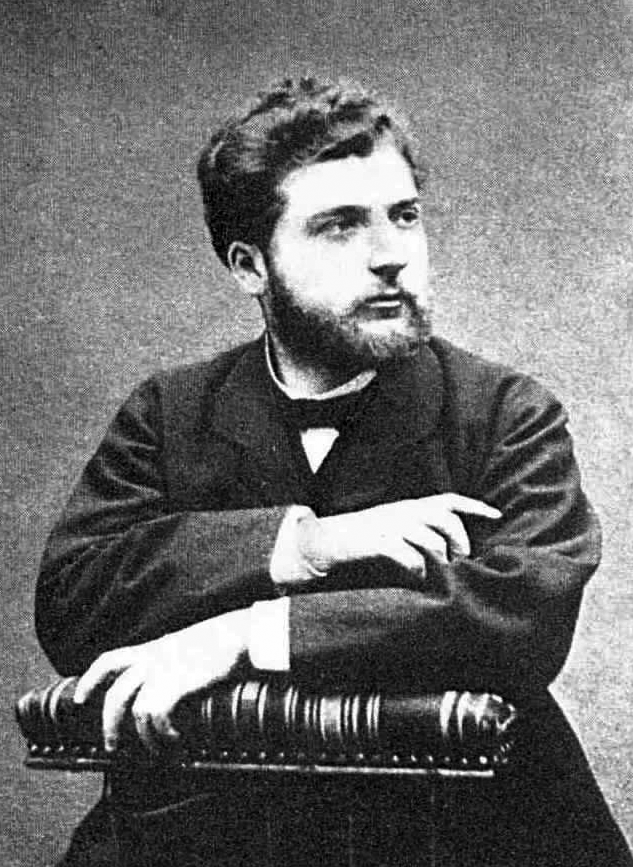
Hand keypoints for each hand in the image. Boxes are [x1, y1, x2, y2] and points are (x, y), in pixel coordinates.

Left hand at [73, 609, 248, 754]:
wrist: (240, 634)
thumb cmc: (221, 642)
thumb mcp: (187, 645)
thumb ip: (173, 659)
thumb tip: (173, 680)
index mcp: (152, 650)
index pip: (109, 660)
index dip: (91, 680)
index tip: (79, 698)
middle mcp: (152, 660)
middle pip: (115, 695)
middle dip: (110, 725)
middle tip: (112, 745)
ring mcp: (164, 672)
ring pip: (136, 710)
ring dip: (143, 737)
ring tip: (155, 749)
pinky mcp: (178, 683)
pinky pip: (157, 715)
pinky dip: (163, 732)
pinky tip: (175, 737)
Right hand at [308, 494, 500, 574]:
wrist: (326, 540)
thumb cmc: (364, 539)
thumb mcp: (394, 527)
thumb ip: (419, 531)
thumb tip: (449, 549)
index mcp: (409, 506)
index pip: (448, 500)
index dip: (474, 506)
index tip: (496, 515)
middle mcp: (403, 511)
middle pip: (445, 519)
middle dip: (459, 541)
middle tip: (459, 560)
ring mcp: (391, 526)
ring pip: (431, 539)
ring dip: (440, 560)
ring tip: (440, 574)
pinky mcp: (379, 542)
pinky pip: (410, 556)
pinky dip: (418, 570)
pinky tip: (417, 578)